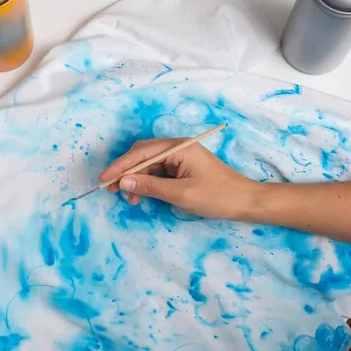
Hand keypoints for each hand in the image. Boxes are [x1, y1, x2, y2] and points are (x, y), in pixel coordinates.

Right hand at [98, 138, 259, 219]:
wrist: (246, 202)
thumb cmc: (217, 197)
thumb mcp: (181, 194)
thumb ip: (150, 186)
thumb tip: (123, 180)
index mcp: (178, 148)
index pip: (141, 153)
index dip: (120, 166)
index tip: (103, 180)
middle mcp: (178, 147)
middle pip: (143, 154)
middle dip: (125, 170)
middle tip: (110, 189)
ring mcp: (181, 157)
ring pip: (149, 164)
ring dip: (135, 178)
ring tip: (127, 197)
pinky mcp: (183, 167)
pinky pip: (158, 171)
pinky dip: (147, 182)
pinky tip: (141, 195)